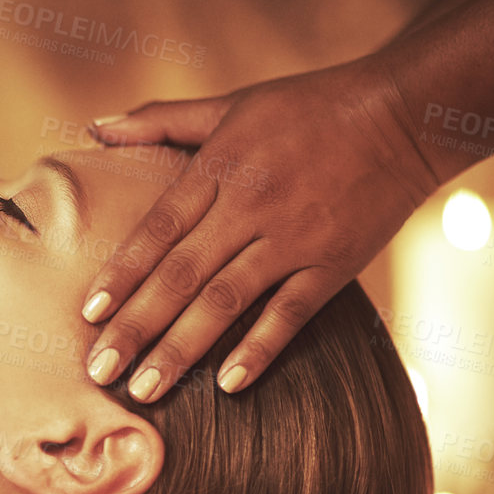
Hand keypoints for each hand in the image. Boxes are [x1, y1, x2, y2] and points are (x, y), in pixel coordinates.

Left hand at [81, 56, 438, 398]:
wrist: (403, 115)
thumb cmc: (308, 107)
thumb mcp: (231, 104)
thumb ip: (160, 121)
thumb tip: (93, 129)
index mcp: (220, 167)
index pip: (158, 228)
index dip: (123, 272)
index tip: (89, 313)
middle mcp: (251, 205)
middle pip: (182, 273)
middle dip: (137, 325)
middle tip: (100, 370)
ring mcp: (294, 238)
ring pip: (226, 300)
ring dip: (182, 347)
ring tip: (145, 389)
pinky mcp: (334, 263)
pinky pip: (291, 313)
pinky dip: (260, 348)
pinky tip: (228, 385)